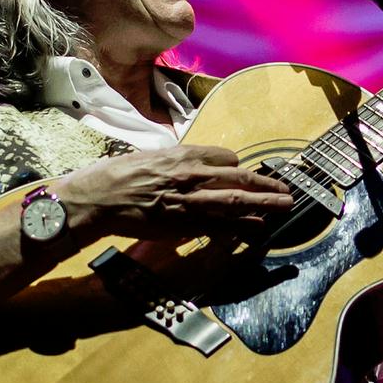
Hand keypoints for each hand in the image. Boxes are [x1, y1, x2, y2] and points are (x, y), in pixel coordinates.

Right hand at [53, 145, 294, 242]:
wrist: (95, 198)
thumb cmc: (114, 176)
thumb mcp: (147, 157)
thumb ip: (172, 163)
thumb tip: (187, 167)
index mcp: (181, 155)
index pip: (223, 157)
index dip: (237, 168)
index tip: (245, 175)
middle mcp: (190, 174)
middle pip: (238, 178)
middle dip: (265, 184)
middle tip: (286, 189)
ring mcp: (188, 199)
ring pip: (235, 200)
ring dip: (263, 203)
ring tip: (284, 205)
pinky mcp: (181, 222)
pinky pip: (218, 224)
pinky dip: (241, 225)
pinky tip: (257, 227)